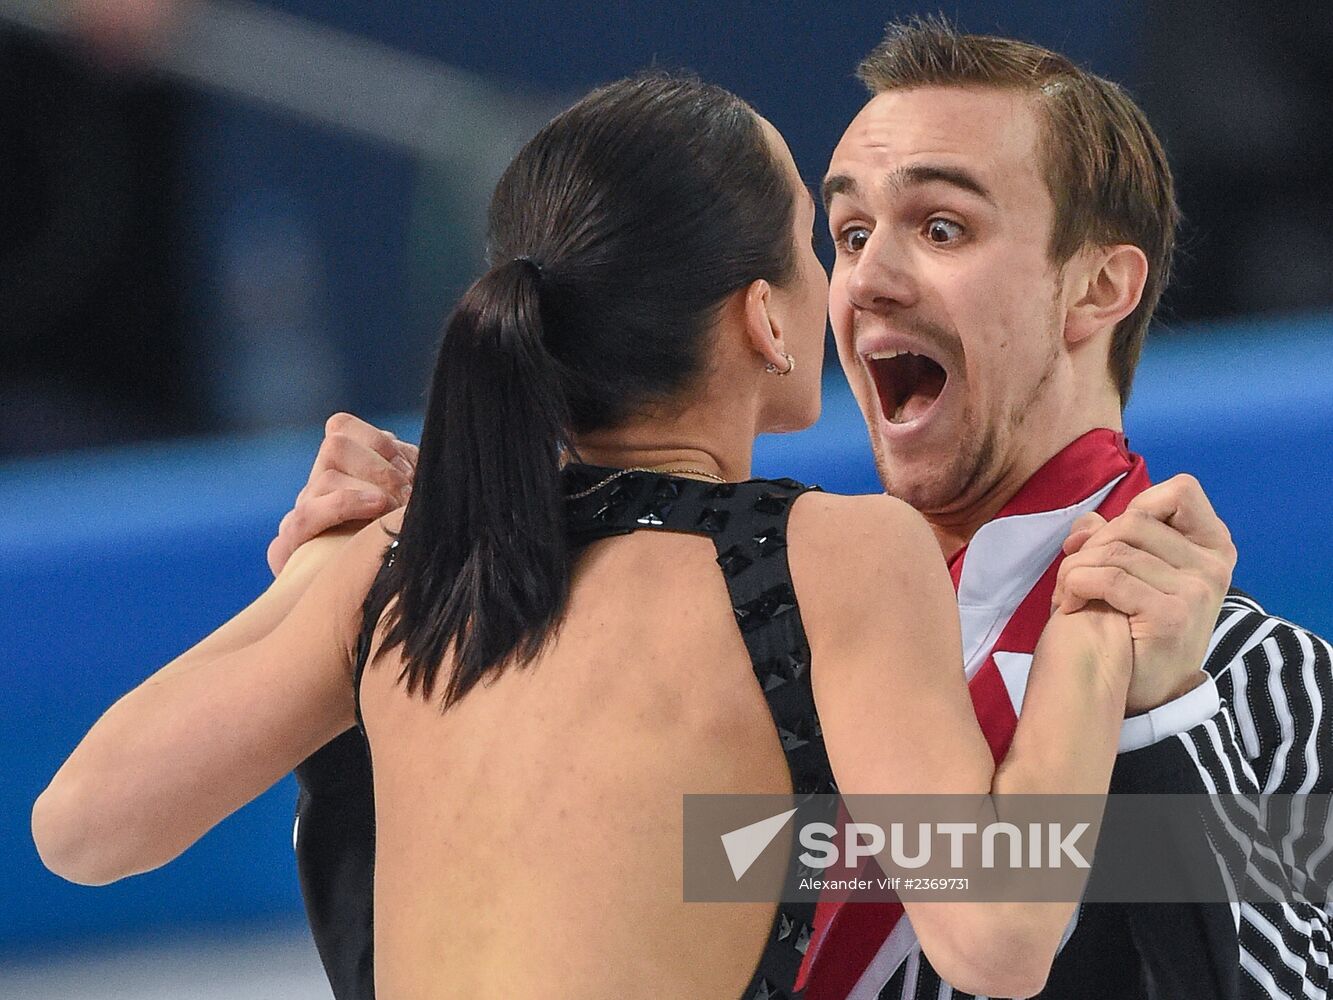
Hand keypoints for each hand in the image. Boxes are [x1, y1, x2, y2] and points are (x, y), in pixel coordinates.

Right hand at [266, 413, 416, 576]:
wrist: (371, 606)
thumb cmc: (400, 549)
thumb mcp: (410, 504)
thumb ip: (410, 473)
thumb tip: (414, 453)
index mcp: (340, 470)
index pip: (340, 427)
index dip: (376, 441)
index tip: (407, 465)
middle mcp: (316, 487)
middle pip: (334, 447)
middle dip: (379, 468)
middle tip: (407, 493)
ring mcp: (302, 513)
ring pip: (325, 478)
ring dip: (369, 490)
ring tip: (396, 508)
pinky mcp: (289, 546)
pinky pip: (305, 517)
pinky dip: (345, 505)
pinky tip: (377, 508)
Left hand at [1052, 474, 1236, 714]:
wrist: (1144, 691)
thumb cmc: (1135, 625)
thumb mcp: (1134, 573)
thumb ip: (1112, 538)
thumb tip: (1085, 524)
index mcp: (1212, 546)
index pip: (1182, 491)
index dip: (1140, 504)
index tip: (1112, 537)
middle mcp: (1213, 565)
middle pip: (1133, 522)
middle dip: (1091, 546)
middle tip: (1075, 577)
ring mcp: (1197, 591)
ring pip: (1114, 550)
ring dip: (1074, 570)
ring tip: (1067, 595)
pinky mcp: (1172, 616)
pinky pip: (1108, 579)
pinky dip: (1074, 586)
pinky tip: (1068, 606)